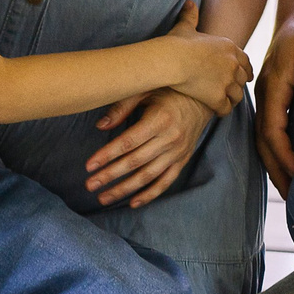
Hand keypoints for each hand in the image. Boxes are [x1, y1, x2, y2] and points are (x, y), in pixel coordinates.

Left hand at [85, 88, 212, 206]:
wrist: (204, 98)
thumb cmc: (170, 91)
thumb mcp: (146, 90)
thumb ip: (122, 106)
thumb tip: (100, 126)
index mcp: (159, 119)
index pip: (128, 142)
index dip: (107, 155)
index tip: (89, 165)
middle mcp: (170, 138)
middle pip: (135, 162)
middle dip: (110, 175)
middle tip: (89, 185)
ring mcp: (178, 152)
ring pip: (148, 176)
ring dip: (124, 189)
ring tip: (104, 197)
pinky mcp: (183, 160)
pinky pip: (166, 182)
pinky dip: (150, 194)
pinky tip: (132, 203)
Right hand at [155, 0, 250, 116]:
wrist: (173, 60)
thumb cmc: (177, 43)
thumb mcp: (185, 27)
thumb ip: (190, 16)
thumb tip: (189, 3)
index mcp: (229, 47)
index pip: (246, 61)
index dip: (245, 70)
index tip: (244, 76)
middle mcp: (233, 64)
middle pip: (244, 79)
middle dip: (239, 85)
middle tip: (232, 91)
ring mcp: (227, 82)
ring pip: (237, 95)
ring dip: (232, 99)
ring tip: (225, 103)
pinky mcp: (218, 97)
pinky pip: (226, 108)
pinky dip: (222, 110)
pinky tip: (216, 111)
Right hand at [256, 0, 293, 192]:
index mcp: (272, 87)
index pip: (272, 130)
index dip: (283, 155)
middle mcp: (264, 96)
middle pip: (263, 142)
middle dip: (275, 170)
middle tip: (290, 198)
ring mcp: (266, 97)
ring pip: (263, 139)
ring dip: (274, 165)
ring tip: (288, 189)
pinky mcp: (274, 97)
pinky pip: (270, 130)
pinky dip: (276, 151)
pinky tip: (287, 164)